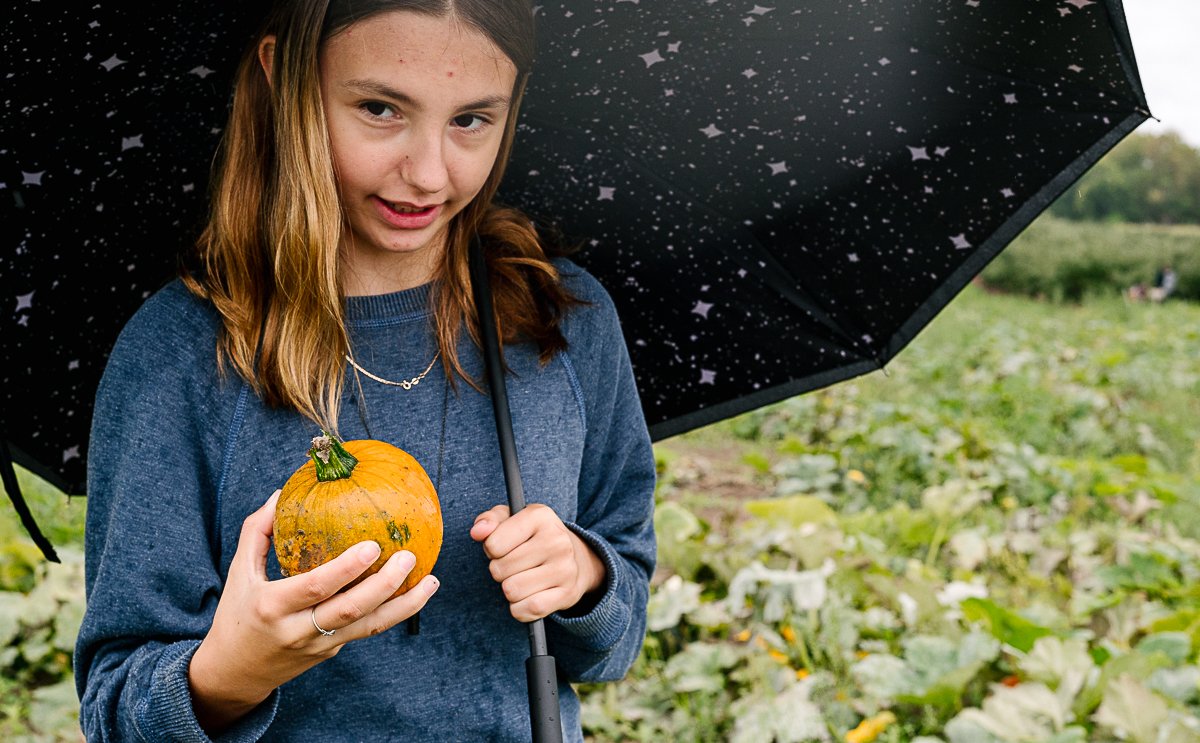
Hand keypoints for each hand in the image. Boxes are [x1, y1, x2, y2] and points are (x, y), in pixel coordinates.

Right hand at [188, 490, 438, 732]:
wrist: (235, 673)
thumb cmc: (238, 614)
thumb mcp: (239, 572)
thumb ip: (259, 531)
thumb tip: (280, 493)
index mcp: (273, 606)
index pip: (315, 587)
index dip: (346, 568)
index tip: (373, 545)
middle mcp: (298, 630)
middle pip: (350, 611)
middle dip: (384, 585)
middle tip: (409, 557)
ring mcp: (319, 646)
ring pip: (369, 628)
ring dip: (405, 606)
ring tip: (432, 581)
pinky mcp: (332, 653)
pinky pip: (367, 630)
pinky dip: (394, 612)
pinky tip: (417, 593)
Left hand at [470, 504, 605, 621]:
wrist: (576, 559)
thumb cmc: (533, 537)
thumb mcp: (511, 519)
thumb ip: (489, 521)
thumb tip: (477, 532)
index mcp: (540, 517)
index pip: (493, 544)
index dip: (491, 549)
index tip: (503, 547)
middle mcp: (557, 541)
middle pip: (500, 569)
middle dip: (499, 570)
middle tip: (513, 565)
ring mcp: (565, 569)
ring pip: (511, 591)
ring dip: (509, 590)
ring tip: (521, 578)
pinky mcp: (567, 594)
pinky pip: (527, 610)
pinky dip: (520, 608)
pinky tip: (528, 596)